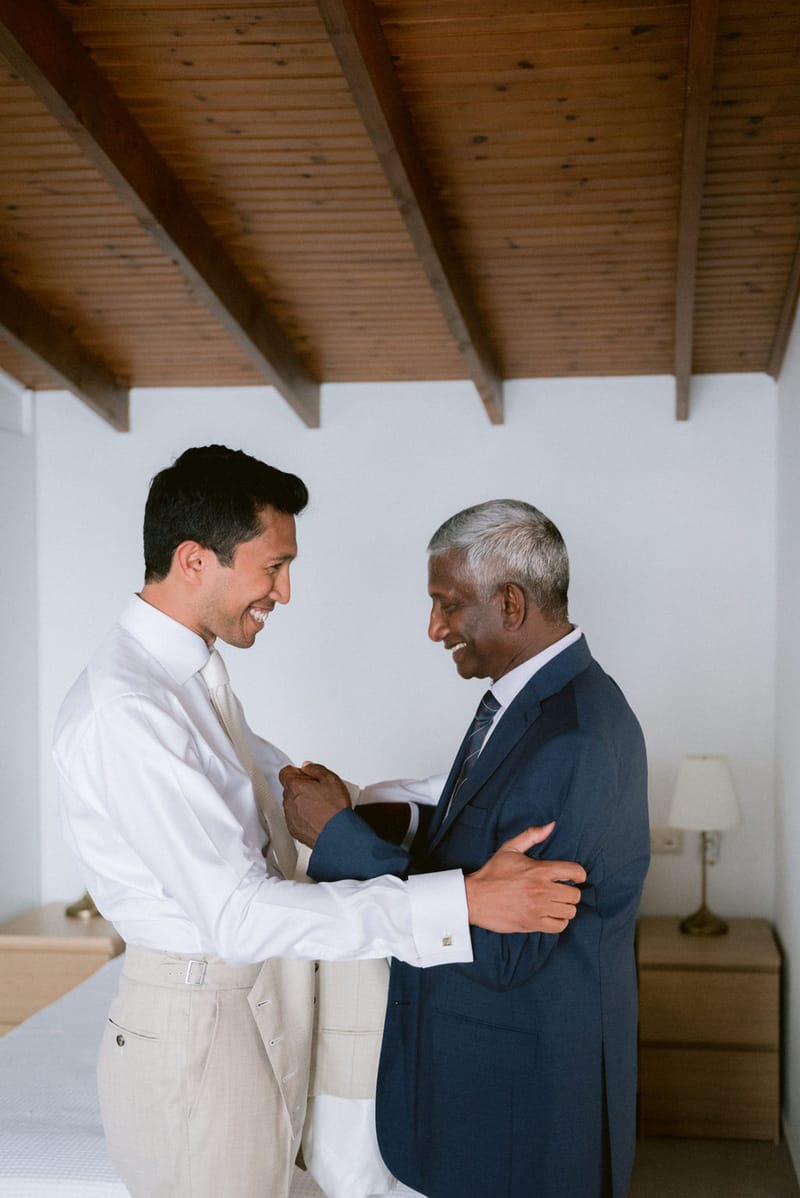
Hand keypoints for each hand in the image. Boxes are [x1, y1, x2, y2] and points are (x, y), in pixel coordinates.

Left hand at [280, 761, 350, 847]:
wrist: (337, 834)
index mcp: (295, 786)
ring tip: (320, 806)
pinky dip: (303, 817)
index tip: (305, 774)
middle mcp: (289, 801)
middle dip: (301, 787)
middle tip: (318, 790)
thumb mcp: (331, 779)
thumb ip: (316, 769)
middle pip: (290, 789)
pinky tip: (317, 818)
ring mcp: (290, 817)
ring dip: (302, 803)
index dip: (296, 772)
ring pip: (292, 804)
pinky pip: (295, 819)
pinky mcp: (294, 830)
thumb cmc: (334, 809)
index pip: (285, 773)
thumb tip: (308, 767)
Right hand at [464, 823, 585, 933]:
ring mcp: (538, 908)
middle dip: (572, 892)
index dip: (579, 874)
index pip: (574, 872)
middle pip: (574, 895)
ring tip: (557, 903)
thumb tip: (551, 825)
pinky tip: (552, 915)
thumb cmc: (492, 873)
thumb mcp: (510, 848)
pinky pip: (559, 926)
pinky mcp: (533, 924)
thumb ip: (532, 835)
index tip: (576, 877)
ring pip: (569, 911)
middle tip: (563, 890)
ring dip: (566, 907)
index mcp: (539, 870)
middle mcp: (541, 890)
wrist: (474, 898)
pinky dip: (559, 921)